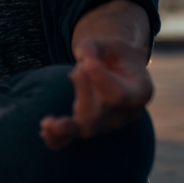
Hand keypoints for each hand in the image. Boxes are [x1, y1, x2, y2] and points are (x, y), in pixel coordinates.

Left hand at [39, 0, 153, 151]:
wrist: (117, 67)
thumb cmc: (113, 53)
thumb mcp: (106, 43)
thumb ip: (92, 48)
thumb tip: (81, 58)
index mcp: (139, 91)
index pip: (119, 96)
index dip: (100, 80)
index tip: (86, 62)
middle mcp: (126, 113)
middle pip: (101, 114)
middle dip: (83, 93)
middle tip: (76, 70)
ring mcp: (108, 123)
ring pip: (87, 128)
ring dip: (66, 125)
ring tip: (47, 121)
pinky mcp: (89, 126)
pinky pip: (73, 139)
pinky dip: (58, 139)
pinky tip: (44, 132)